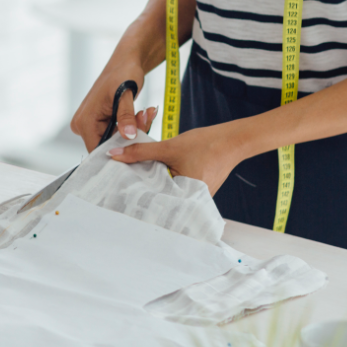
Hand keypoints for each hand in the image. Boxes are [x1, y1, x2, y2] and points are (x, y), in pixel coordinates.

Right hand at [71, 54, 152, 151]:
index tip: (137, 141)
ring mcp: (91, 124)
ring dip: (133, 130)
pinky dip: (131, 126)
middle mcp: (83, 125)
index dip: (119, 150)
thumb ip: (126, 116)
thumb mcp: (125, 94)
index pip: (98, 151)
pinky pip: (117, 132)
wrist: (126, 62)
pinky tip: (142, 114)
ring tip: (146, 113)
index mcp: (84, 121)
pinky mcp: (101, 122)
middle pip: (108, 145)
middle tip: (145, 119)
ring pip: (115, 140)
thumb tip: (128, 135)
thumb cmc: (124, 72)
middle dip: (130, 137)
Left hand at [106, 124, 242, 195]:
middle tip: (120, 179)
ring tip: (134, 174)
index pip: (149, 201)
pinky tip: (153, 169)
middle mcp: (188, 205)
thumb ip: (141, 152)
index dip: (132, 192)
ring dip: (151, 180)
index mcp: (183, 200)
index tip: (114, 185)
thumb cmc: (208, 145)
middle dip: (140, 186)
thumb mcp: (169, 147)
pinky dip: (163, 177)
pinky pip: (173, 186)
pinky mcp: (194, 192)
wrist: (233, 141)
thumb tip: (115, 154)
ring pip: (164, 190)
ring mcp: (192, 199)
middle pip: (155, 196)